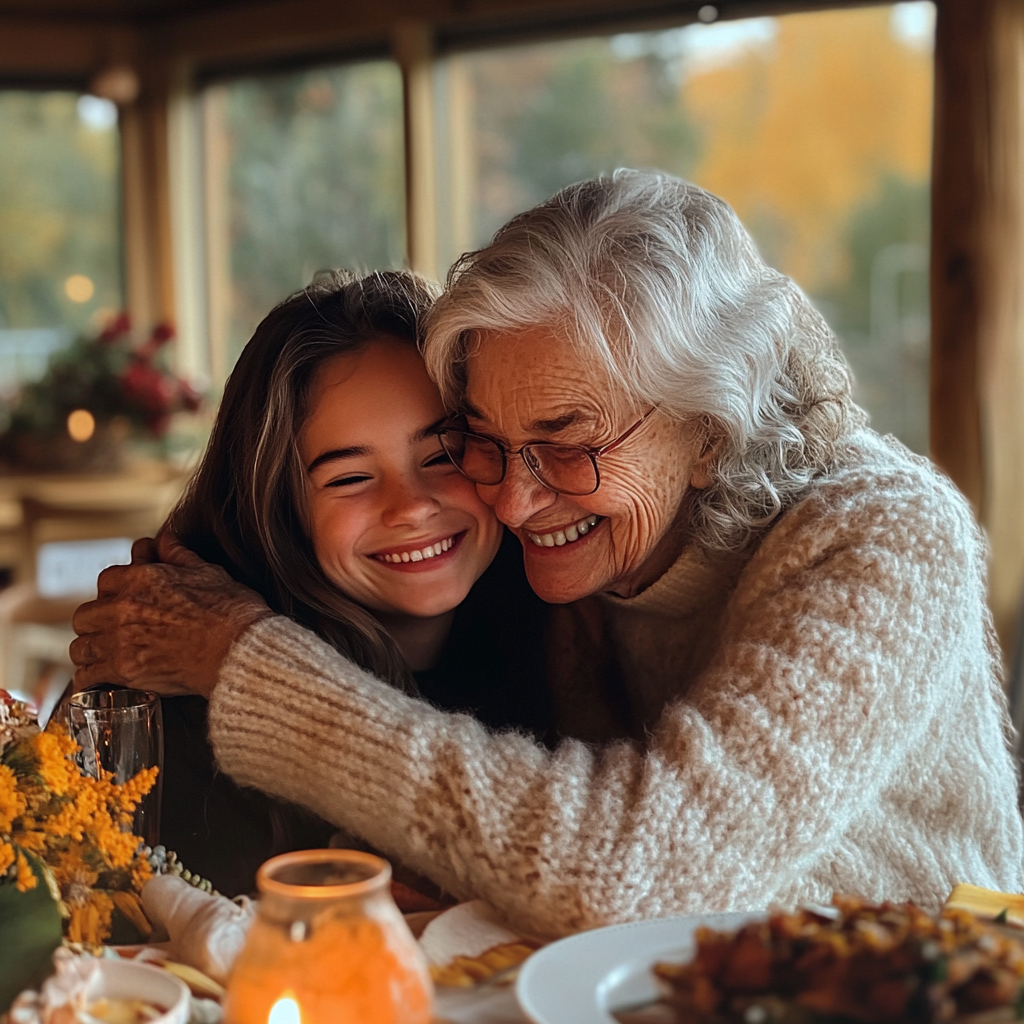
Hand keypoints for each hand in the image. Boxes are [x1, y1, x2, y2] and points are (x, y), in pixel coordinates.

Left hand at [71, 532, 272, 698]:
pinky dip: (91, 679)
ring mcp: (121, 639)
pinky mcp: (125, 670)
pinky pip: (87, 676)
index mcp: (142, 578)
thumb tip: (166, 539)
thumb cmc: (231, 611)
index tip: (123, 601)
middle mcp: (124, 607)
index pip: (107, 580)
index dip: (115, 591)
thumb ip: (179, 554)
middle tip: (112, 630)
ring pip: (81, 646)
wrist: (239, 650)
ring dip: (92, 650)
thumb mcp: (208, 572)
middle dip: (97, 622)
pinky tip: (101, 679)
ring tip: (104, 656)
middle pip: (86, 614)